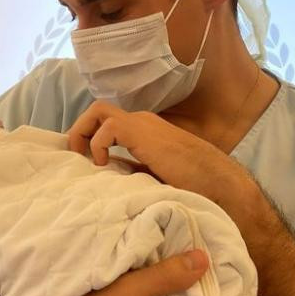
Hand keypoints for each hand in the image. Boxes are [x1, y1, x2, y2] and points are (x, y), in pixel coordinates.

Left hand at [68, 101, 259, 233]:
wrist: (217, 183)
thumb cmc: (191, 184)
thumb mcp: (153, 176)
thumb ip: (132, 171)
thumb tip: (105, 179)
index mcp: (143, 130)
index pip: (105, 122)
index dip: (88, 137)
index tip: (82, 162)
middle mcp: (140, 121)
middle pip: (97, 111)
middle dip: (79, 130)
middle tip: (77, 158)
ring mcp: (142, 123)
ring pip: (97, 111)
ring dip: (83, 133)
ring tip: (86, 159)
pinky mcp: (142, 133)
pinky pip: (107, 127)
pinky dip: (98, 144)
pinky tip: (104, 164)